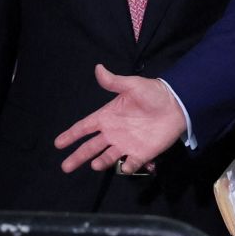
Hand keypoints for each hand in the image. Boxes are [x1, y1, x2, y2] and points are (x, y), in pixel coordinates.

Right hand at [54, 65, 186, 173]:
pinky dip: (127, 167)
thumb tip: (98, 68)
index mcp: (108, 116)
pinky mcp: (142, 153)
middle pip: (91, 147)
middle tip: (65, 167)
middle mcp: (114, 132)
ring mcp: (127, 144)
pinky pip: (131, 163)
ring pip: (108, 157)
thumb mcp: (132, 85)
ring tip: (95, 165)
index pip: (85, 127)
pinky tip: (124, 166)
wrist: (177, 104)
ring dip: (101, 162)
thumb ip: (114, 81)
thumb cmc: (153, 93)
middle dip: (78, 156)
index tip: (58, 144)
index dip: (71, 135)